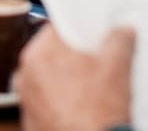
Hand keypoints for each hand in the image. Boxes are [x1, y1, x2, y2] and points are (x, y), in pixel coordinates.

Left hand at [15, 24, 135, 130]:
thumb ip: (119, 41)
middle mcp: (25, 74)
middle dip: (75, 57)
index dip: (79, 28)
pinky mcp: (31, 119)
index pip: (58, 27)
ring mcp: (26, 99)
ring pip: (50, 78)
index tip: (94, 34)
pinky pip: (47, 101)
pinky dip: (62, 101)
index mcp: (39, 53)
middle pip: (53, 53)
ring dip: (69, 80)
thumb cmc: (97, 114)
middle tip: (99, 64)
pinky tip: (84, 107)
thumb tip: (122, 32)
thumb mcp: (117, 69)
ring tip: (94, 90)